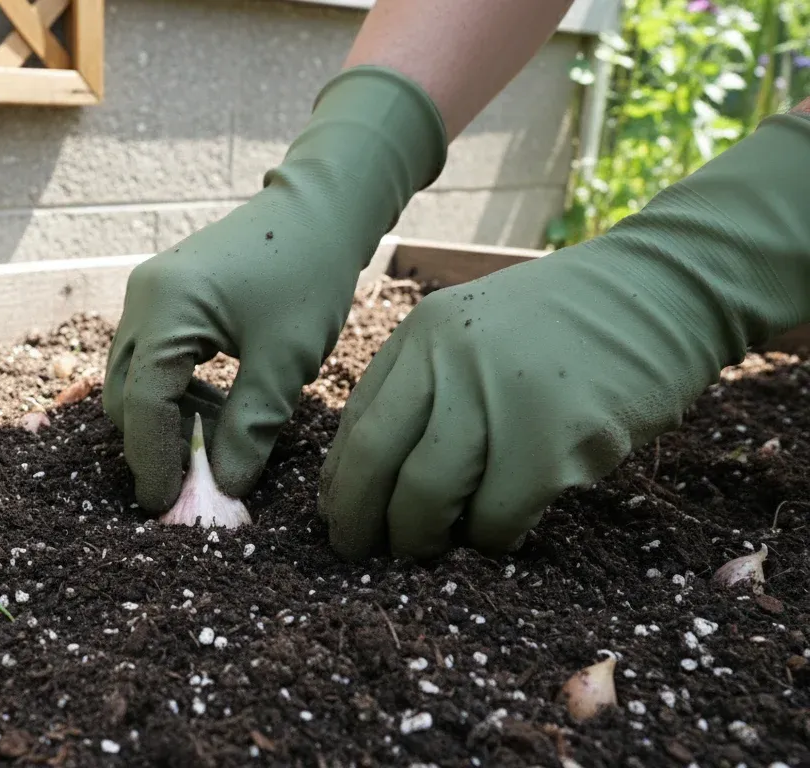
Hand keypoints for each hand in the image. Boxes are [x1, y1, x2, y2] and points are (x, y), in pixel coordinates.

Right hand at [103, 66, 446, 510]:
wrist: (319, 207)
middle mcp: (142, 299)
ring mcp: (147, 293)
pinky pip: (150, 357)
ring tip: (214, 445)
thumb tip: (225, 489)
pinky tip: (216, 407)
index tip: (168, 505)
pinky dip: (174, 390)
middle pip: (124, 393)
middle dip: (151, 443)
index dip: (153, 460)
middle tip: (191, 484)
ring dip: (165, 418)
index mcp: (166, 309)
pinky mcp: (162, 295)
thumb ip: (250, 427)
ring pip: (134, 378)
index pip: (143, 403)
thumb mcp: (286, 362)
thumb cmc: (308, 275)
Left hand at [319, 112, 809, 560]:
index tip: (339, 518)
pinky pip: (497, 515)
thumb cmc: (563, 327)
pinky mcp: (553, 437)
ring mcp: (500, 396)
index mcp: (422, 336)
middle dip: (360, 521)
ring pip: (427, 497)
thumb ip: (425, 387)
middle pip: (375, 462)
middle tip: (363, 554)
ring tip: (435, 549)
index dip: (339, 483)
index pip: (355, 423)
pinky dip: (492, 536)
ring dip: (422, 539)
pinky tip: (503, 530)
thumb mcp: (474, 333)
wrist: (660, 292)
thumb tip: (369, 477)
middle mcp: (448, 360)